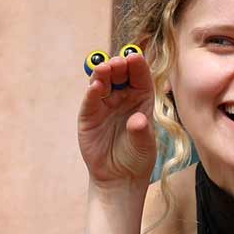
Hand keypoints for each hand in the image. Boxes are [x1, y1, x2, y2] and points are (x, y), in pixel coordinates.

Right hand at [76, 52, 155, 187]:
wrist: (119, 177)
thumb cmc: (137, 158)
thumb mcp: (144, 146)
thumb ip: (141, 132)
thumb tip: (139, 120)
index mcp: (142, 99)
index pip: (140, 76)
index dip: (137, 65)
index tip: (134, 57)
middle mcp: (123, 98)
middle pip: (120, 74)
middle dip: (118, 65)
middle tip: (118, 63)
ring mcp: (105, 104)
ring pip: (103, 82)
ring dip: (103, 73)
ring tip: (105, 69)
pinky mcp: (89, 114)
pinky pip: (91, 99)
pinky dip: (92, 91)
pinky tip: (96, 87)